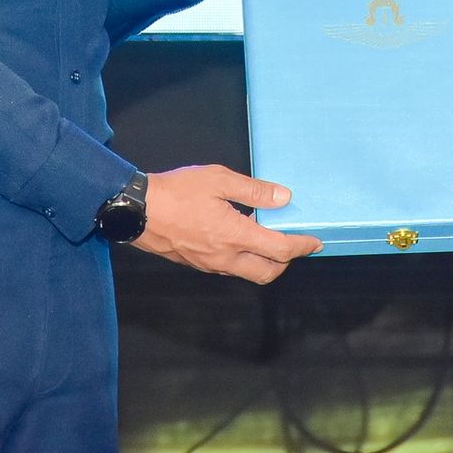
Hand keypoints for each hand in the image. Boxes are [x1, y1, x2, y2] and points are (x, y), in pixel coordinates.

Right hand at [134, 164, 322, 283]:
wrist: (136, 211)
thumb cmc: (177, 192)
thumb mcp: (218, 180)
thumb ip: (253, 191)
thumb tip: (283, 198)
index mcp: (235, 236)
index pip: (279, 250)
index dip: (301, 246)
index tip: (315, 242)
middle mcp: (226, 257)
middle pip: (268, 272)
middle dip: (286, 262)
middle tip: (294, 244)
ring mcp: (210, 264)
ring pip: (248, 272)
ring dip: (264, 261)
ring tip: (267, 237)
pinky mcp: (197, 263)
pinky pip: (229, 267)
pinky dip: (243, 258)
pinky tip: (239, 237)